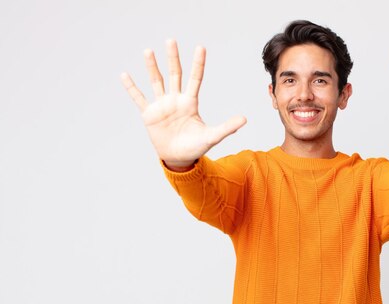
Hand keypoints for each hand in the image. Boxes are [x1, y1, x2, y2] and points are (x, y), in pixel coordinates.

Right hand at [121, 39, 246, 170]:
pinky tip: (124, 75)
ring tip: (148, 51)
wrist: (178, 159)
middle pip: (174, 74)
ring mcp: (162, 105)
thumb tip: (245, 119)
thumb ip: (227, 127)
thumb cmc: (196, 147)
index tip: (200, 47)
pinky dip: (132, 88)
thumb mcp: (212, 137)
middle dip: (173, 58)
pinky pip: (139, 98)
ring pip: (156, 82)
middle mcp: (176, 100)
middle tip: (171, 40)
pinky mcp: (149, 114)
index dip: (198, 64)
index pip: (195, 78)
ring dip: (152, 67)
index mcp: (190, 102)